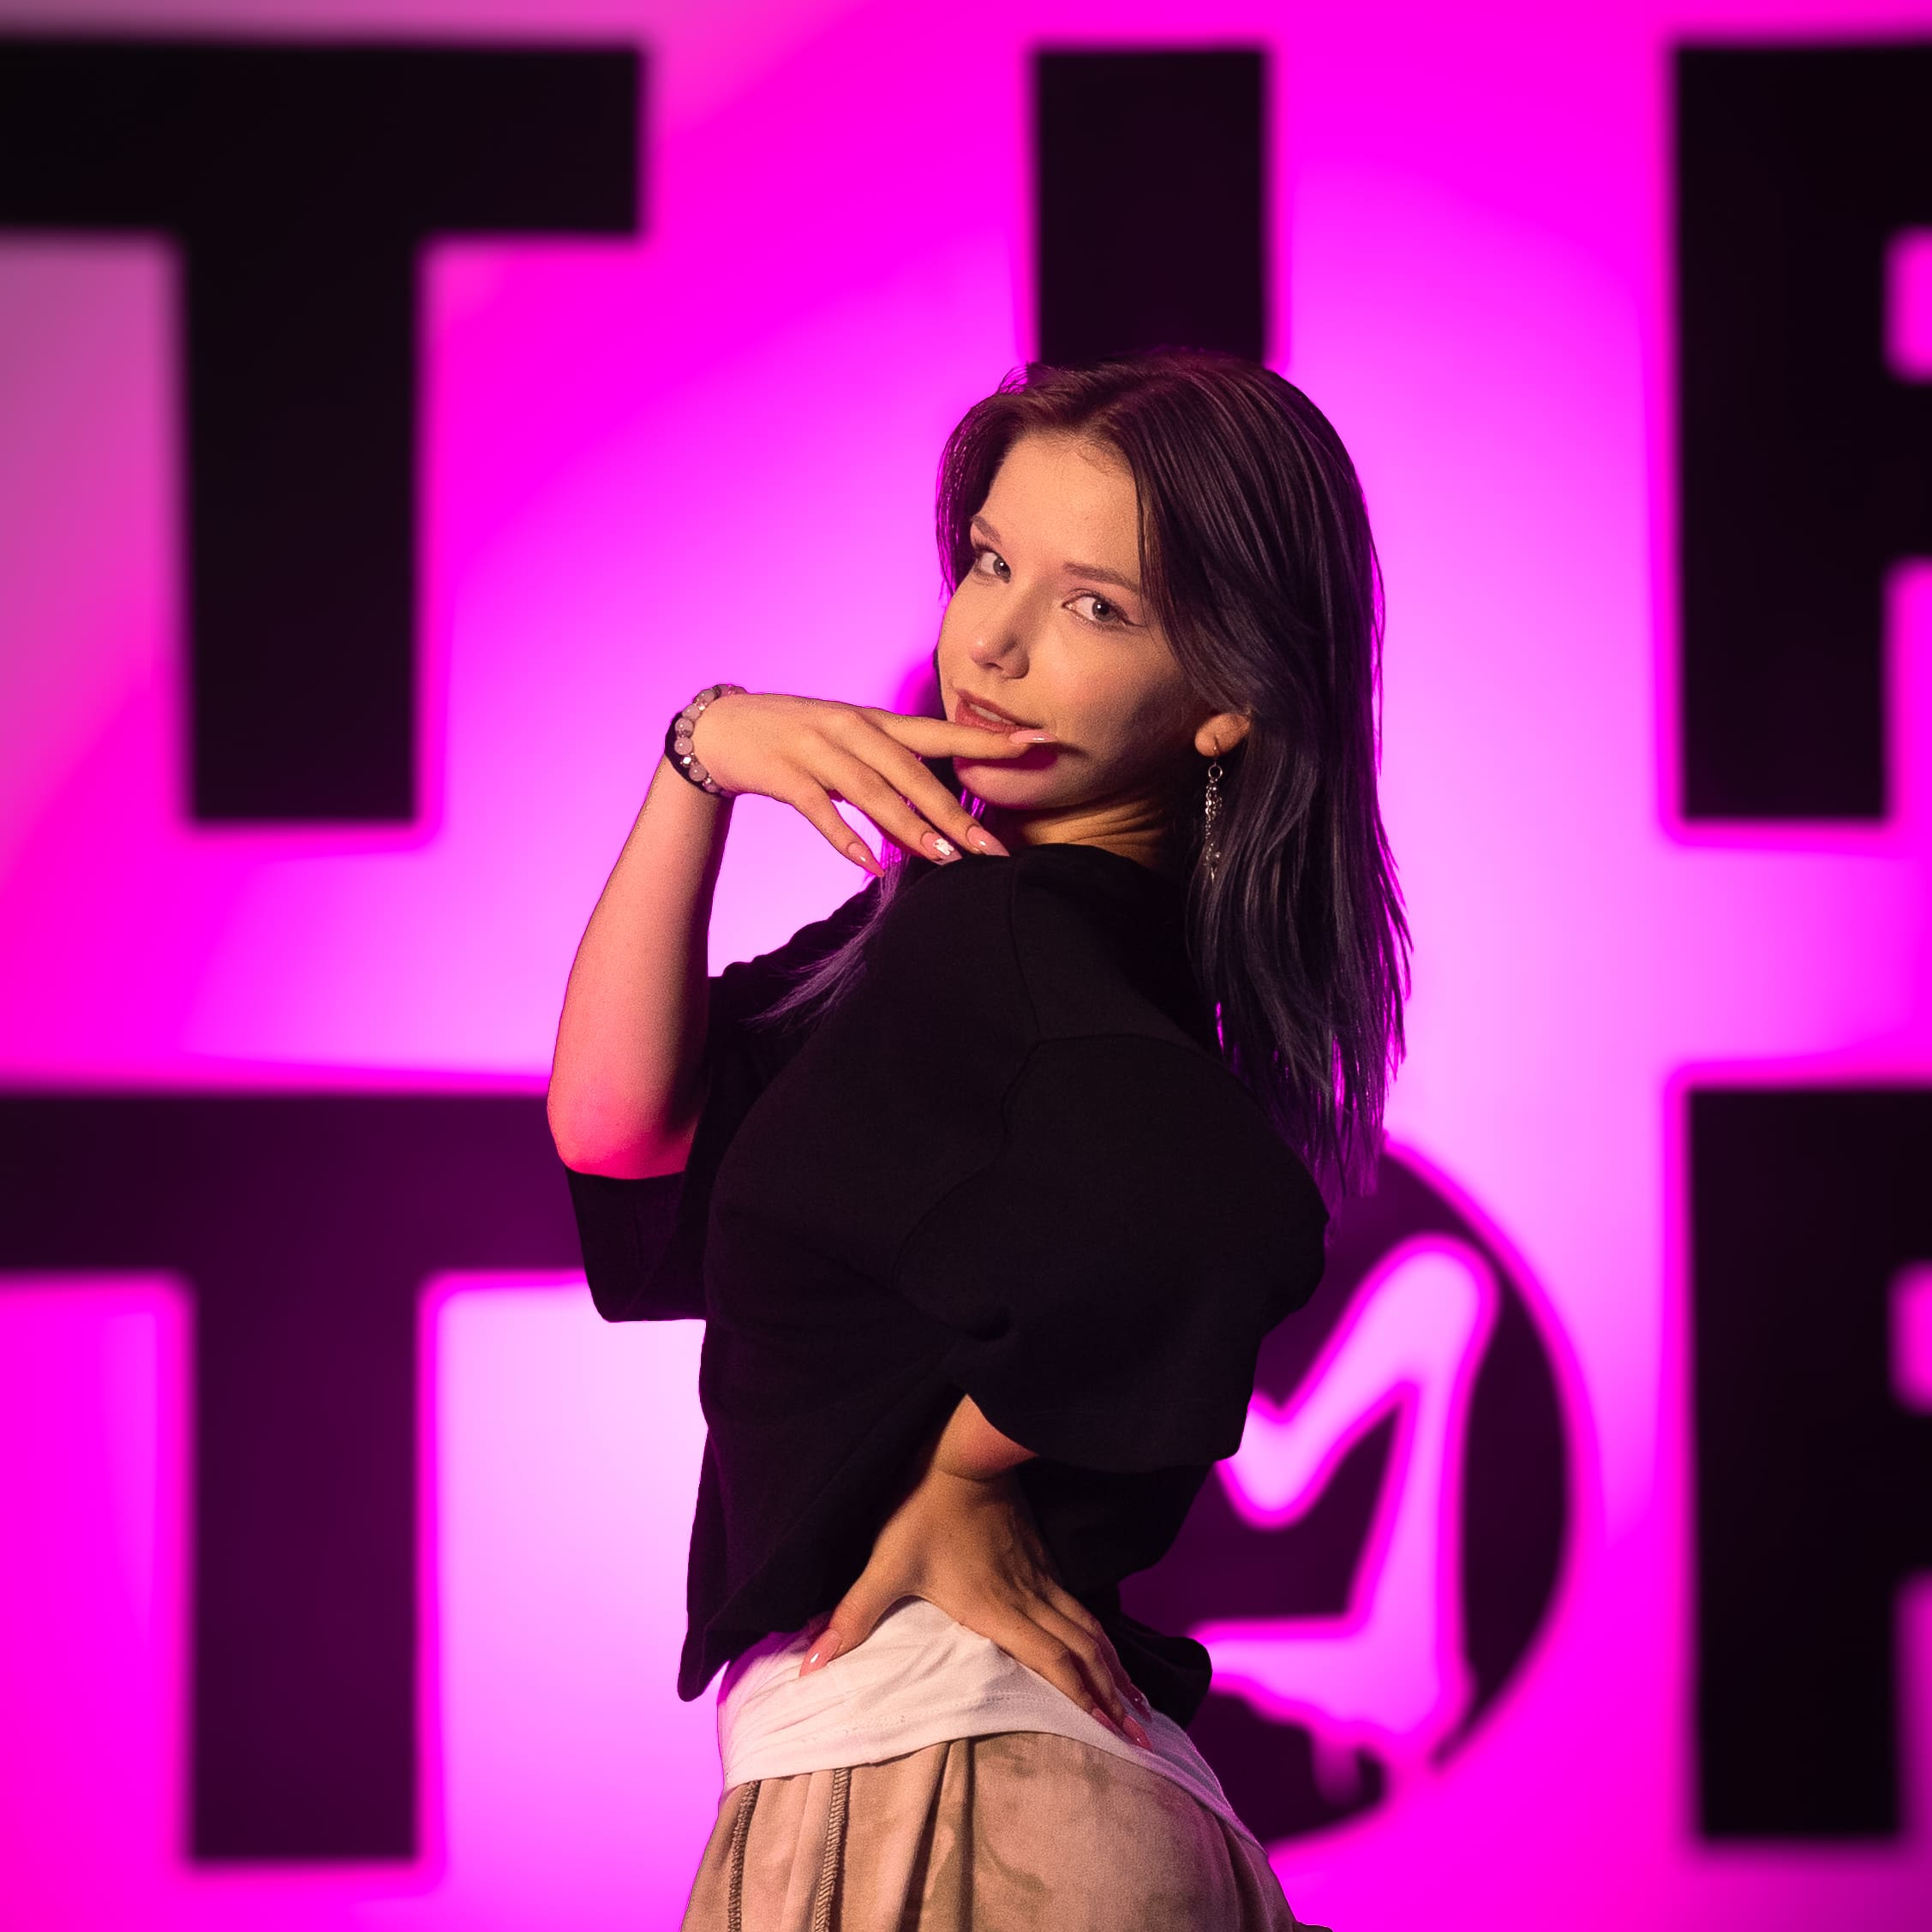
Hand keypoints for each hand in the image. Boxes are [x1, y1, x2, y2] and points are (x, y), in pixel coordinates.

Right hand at [683, 690, 1055, 876]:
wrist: (724, 727)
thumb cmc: (799, 738)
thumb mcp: (852, 741)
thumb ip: (894, 768)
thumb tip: (939, 810)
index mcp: (876, 721)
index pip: (942, 732)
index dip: (990, 740)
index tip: (1038, 743)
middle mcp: (853, 730)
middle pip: (913, 773)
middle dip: (955, 812)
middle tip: (994, 848)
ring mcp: (818, 750)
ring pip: (873, 792)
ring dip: (909, 827)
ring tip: (944, 858)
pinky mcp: (786, 774)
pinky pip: (820, 810)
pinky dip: (846, 839)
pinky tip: (872, 866)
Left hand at [798, 1444, 1154, 1748]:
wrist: (963, 1456)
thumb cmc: (922, 1510)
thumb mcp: (885, 1566)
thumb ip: (852, 1617)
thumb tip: (811, 1663)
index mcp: (999, 1610)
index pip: (1055, 1665)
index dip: (1088, 1701)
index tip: (1120, 1734)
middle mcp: (1029, 1600)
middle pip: (1085, 1655)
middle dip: (1117, 1698)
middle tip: (1147, 1737)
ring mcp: (1041, 1578)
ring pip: (1090, 1632)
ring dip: (1117, 1670)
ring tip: (1141, 1706)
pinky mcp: (1042, 1561)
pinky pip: (1081, 1609)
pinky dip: (1102, 1639)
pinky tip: (1109, 1651)